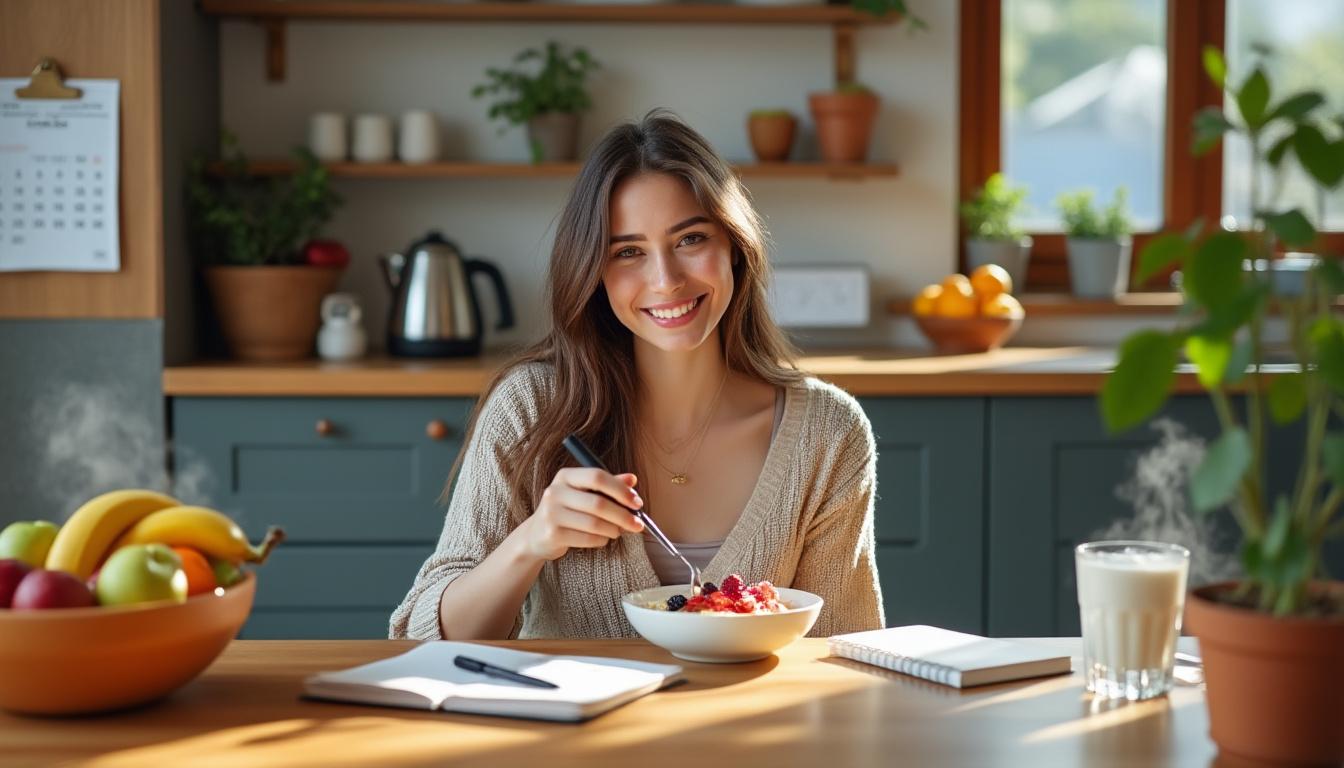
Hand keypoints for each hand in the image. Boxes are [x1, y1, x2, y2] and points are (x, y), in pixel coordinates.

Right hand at [521, 469, 644, 561]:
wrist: (536, 535)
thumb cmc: (566, 511)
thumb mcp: (584, 493)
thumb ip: (608, 485)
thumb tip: (632, 479)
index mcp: (565, 476)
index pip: (597, 476)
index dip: (621, 490)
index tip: (637, 503)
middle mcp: (555, 492)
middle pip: (598, 503)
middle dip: (623, 515)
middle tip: (637, 524)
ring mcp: (552, 513)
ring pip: (595, 524)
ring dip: (613, 530)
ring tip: (618, 531)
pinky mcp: (552, 534)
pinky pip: (588, 539)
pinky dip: (601, 540)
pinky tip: (602, 538)